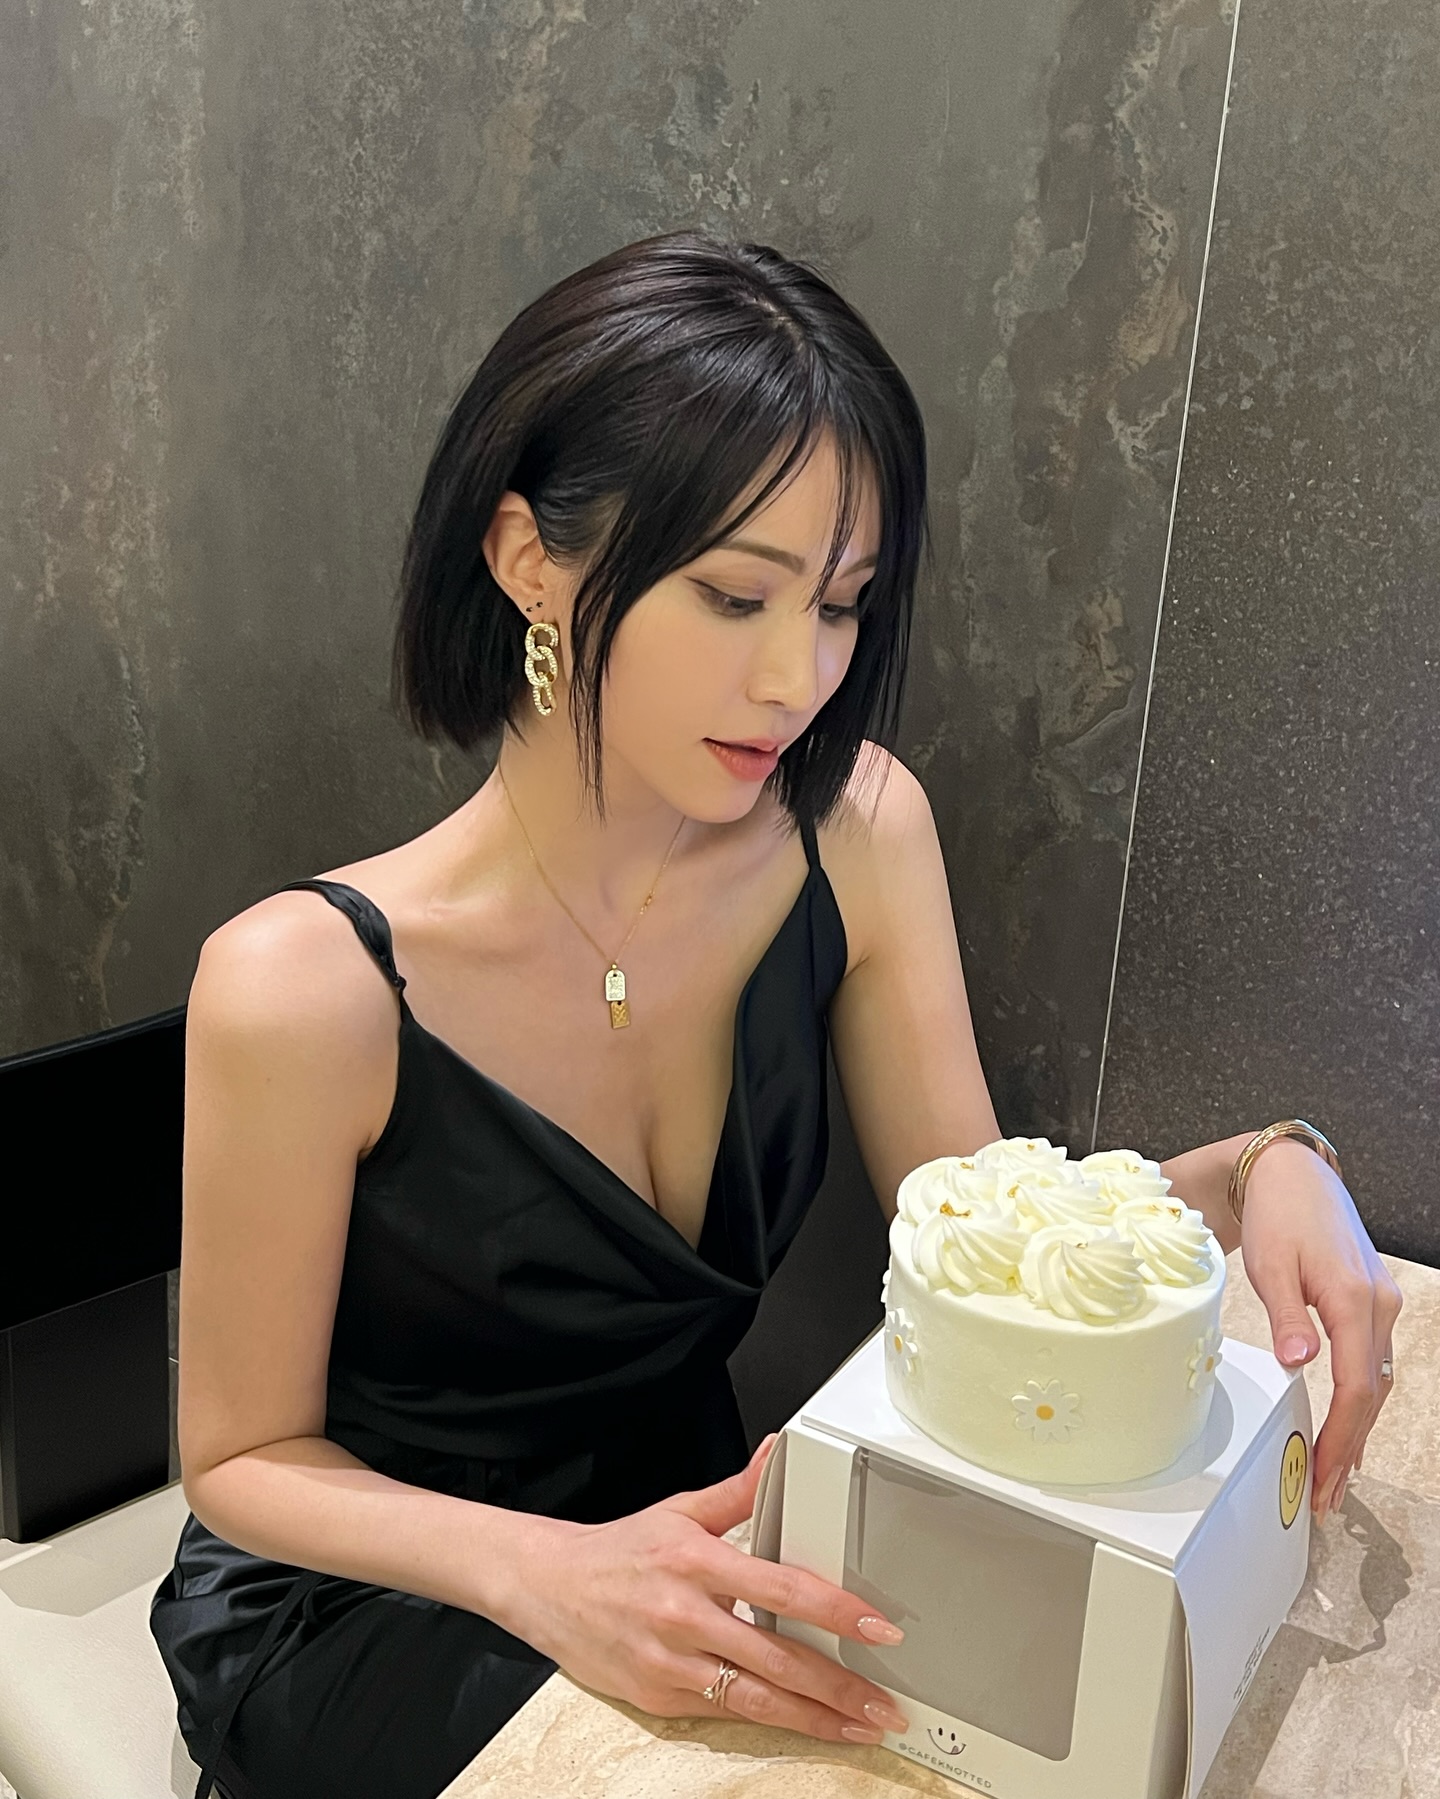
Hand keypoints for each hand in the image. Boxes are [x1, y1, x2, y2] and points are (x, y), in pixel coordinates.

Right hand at [506, 1436, 910, 1743]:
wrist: (546, 1587)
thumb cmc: (618, 1552)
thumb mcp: (680, 1511)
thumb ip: (739, 1491)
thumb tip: (777, 1452)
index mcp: (698, 1562)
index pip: (782, 1589)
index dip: (835, 1612)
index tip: (876, 1628)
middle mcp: (686, 1616)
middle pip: (778, 1659)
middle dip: (840, 1688)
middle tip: (884, 1705)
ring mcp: (672, 1663)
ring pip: (757, 1700)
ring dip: (815, 1719)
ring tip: (859, 1728)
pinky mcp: (661, 1698)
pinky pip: (725, 1713)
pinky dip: (769, 1721)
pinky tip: (804, 1724)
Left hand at [1241, 1139, 1401, 1520]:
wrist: (1294, 1174)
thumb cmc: (1278, 1213)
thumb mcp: (1270, 1263)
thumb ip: (1287, 1316)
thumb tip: (1298, 1363)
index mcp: (1353, 1299)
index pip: (1357, 1385)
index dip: (1342, 1434)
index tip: (1324, 1471)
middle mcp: (1378, 1304)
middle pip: (1373, 1392)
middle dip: (1351, 1446)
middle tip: (1325, 1492)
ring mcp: (1380, 1303)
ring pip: (1378, 1380)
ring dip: (1358, 1428)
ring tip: (1333, 1473)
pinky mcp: (1370, 1302)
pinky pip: (1372, 1361)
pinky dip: (1360, 1399)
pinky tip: (1347, 1427)